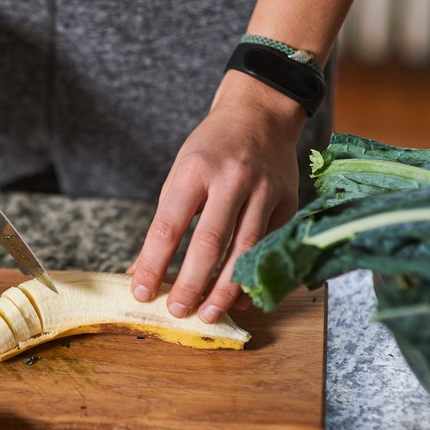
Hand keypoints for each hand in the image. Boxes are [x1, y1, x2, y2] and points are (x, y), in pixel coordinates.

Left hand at [128, 70, 306, 322]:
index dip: (154, 263)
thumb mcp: (179, 175)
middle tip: (177, 311)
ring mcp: (263, 191)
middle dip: (193, 283)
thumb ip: (164, 224)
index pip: (168, 226)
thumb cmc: (210, 150)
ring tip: (208, 314)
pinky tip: (239, 298)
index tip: (141, 291)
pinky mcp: (288, 202)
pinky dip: (253, 276)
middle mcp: (231, 179)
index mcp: (193, 170)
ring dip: (226, 288)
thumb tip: (141, 271)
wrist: (259, 115)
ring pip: (246, 250)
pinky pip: (270, 247)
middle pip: (210, 242)